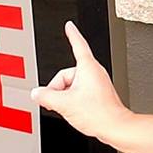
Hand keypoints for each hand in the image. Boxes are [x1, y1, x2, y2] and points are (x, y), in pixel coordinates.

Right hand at [30, 20, 131, 142]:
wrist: (114, 126)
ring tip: (68, 109)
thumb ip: (46, 96)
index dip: (72, 34)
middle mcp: (94, 72)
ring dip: (65, 96)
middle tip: (57, 102)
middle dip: (58, 88)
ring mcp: (96, 83)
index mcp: (87, 67)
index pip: (78, 44)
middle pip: (66, 74)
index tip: (69, 26)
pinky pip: (78, 92)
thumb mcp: (64, 103)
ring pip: (71, 85)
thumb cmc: (99, 112)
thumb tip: (37, 93)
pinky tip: (74, 111)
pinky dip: (72, 100)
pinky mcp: (97, 94)